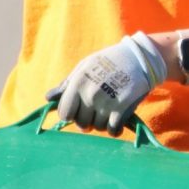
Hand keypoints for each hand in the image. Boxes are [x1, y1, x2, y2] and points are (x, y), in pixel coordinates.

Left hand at [47, 32, 166, 134]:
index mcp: (78, 83)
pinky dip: (114, 129)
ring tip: (107, 111)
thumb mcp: (84, 67)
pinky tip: (116, 121)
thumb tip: (49, 98)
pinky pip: (112, 130)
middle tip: (95, 112)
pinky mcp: (122, 109)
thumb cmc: (108, 62)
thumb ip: (67, 84)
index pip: (65, 113)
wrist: (140, 58)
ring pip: (97, 127)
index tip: (77, 112)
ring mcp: (106, 102)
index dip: (70, 115)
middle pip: (81, 123)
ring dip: (101, 123)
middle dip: (86, 121)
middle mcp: (90, 94)